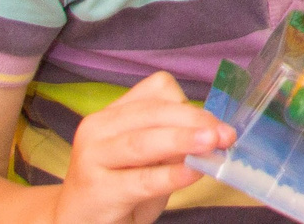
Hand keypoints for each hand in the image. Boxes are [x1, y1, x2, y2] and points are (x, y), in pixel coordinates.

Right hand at [52, 72, 231, 223]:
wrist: (78, 223)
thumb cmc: (120, 186)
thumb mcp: (149, 160)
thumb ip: (173, 146)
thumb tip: (211, 137)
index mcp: (114, 112)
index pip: (157, 92)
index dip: (190, 105)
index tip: (217, 123)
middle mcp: (98, 127)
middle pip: (154, 113)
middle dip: (195, 121)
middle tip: (225, 135)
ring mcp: (92, 156)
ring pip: (144, 140)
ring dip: (183, 140)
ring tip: (212, 144)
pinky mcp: (95, 188)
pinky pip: (140, 179)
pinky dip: (169, 175)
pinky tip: (191, 173)